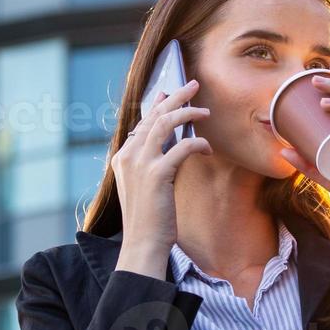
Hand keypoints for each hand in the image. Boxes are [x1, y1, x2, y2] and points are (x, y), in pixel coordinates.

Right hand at [113, 79, 212, 258]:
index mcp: (122, 158)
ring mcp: (140, 164)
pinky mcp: (157, 174)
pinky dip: (197, 144)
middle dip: (175, 97)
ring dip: (187, 113)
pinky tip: (207, 148)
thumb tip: (171, 146)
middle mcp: (128, 156)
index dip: (157, 106)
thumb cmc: (148, 220)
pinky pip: (182, 148)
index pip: (142, 123)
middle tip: (192, 85)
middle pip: (153, 117)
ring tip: (204, 110)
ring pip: (165, 124)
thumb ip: (151, 165)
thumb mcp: (144, 187)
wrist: (142, 244)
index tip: (169, 94)